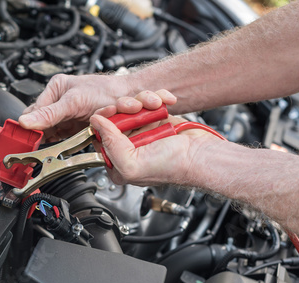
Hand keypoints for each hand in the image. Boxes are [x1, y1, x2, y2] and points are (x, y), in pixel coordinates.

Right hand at [18, 74, 138, 140]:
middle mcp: (59, 102)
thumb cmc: (107, 91)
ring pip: (50, 133)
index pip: (32, 112)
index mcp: (55, 89)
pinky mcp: (75, 127)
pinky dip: (63, 143)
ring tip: (57, 142)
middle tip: (43, 144)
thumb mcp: (74, 102)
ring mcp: (67, 115)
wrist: (130, 98)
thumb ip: (49, 114)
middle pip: (40, 123)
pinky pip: (63, 138)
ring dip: (54, 139)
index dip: (30, 127)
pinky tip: (64, 144)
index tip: (29, 141)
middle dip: (43, 134)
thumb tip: (26, 122)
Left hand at [89, 91, 221, 185]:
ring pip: (130, 105)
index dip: (103, 121)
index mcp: (117, 162)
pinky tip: (165, 102)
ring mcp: (143, 131)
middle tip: (134, 108)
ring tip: (154, 105)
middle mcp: (128, 147)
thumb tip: (96, 123)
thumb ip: (109, 145)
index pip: (98, 136)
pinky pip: (149, 101)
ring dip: (142, 100)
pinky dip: (157, 97)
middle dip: (124, 107)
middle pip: (113, 117)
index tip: (111, 113)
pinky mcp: (157, 119)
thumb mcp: (131, 164)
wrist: (202, 155)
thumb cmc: (174, 167)